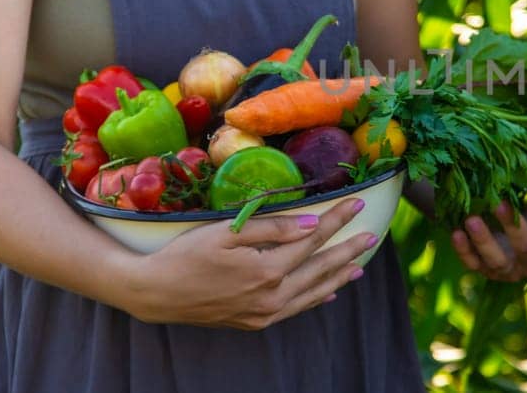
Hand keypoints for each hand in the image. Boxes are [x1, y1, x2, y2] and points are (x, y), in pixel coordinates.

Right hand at [110, 198, 378, 329]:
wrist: (155, 294)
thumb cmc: (185, 255)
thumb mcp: (225, 233)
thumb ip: (270, 228)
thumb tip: (310, 225)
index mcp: (266, 270)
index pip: (311, 240)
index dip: (336, 220)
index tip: (357, 203)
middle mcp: (271, 296)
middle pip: (319, 268)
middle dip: (347, 249)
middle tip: (372, 234)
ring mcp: (264, 313)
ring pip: (311, 293)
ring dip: (337, 277)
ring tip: (358, 265)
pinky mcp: (254, 322)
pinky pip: (294, 309)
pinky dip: (314, 300)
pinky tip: (327, 294)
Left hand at [450, 182, 526, 281]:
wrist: (519, 237)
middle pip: (526, 249)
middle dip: (513, 227)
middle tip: (500, 202)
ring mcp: (510, 270)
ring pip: (498, 262)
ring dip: (484, 242)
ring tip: (471, 220)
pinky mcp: (488, 271)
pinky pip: (475, 265)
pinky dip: (464, 252)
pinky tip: (455, 233)